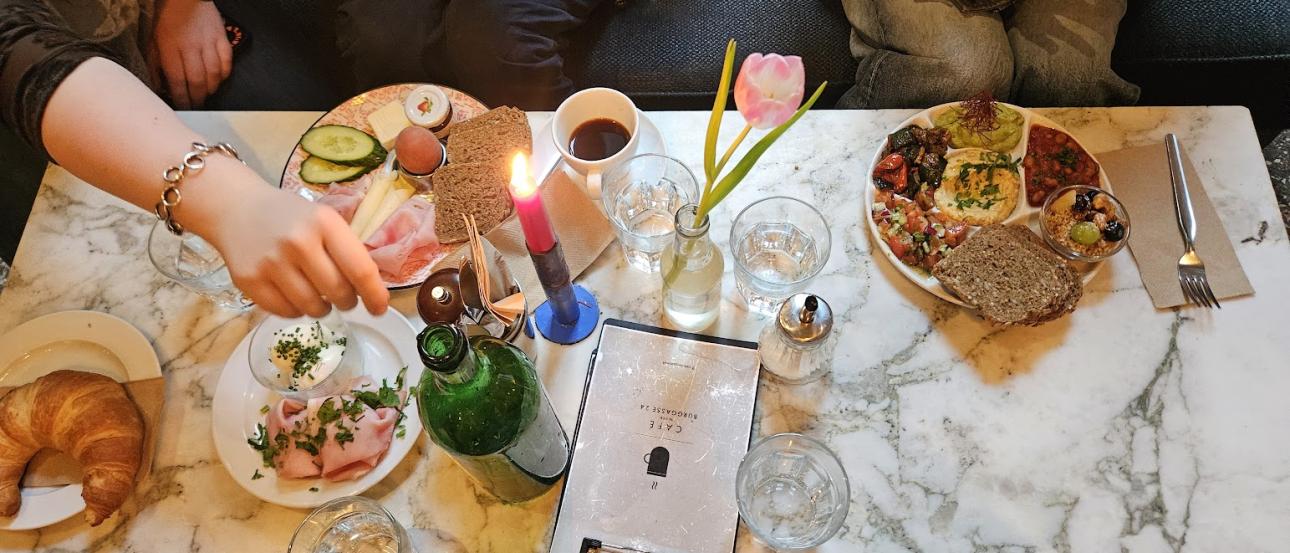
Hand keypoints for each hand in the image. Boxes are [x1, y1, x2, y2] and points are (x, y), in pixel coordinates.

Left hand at [153, 0, 231, 108]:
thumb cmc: (167, 19)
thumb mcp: (153, 40)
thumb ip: (155, 64)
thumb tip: (159, 86)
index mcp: (170, 48)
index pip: (178, 80)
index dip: (181, 97)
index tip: (183, 107)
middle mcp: (191, 47)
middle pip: (197, 81)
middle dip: (197, 98)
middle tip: (196, 106)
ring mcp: (209, 43)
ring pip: (214, 74)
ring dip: (210, 89)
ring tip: (206, 94)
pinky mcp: (222, 39)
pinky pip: (227, 63)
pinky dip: (224, 75)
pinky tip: (218, 80)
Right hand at [204, 185, 389, 317]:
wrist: (236, 208)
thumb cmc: (290, 217)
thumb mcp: (324, 220)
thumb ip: (346, 251)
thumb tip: (372, 291)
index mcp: (324, 223)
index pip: (360, 270)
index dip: (375, 295)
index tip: (380, 308)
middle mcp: (298, 242)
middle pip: (338, 292)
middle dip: (347, 301)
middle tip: (344, 297)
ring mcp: (271, 263)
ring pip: (312, 308)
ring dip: (322, 308)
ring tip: (318, 296)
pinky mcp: (249, 280)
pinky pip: (285, 312)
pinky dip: (296, 311)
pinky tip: (295, 295)